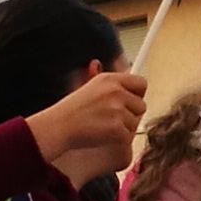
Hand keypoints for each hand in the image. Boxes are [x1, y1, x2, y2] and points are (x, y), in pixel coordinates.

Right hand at [24, 67, 149, 186]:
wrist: (59, 127)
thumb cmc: (72, 110)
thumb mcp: (91, 85)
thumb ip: (111, 79)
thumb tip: (123, 61)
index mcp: (111, 79)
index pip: (141, 83)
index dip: (136, 95)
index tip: (128, 102)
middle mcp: (116, 91)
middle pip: (141, 105)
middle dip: (131, 113)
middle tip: (112, 118)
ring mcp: (117, 110)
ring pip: (136, 122)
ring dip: (125, 127)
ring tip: (104, 126)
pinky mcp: (117, 128)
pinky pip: (129, 136)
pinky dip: (119, 139)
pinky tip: (104, 135)